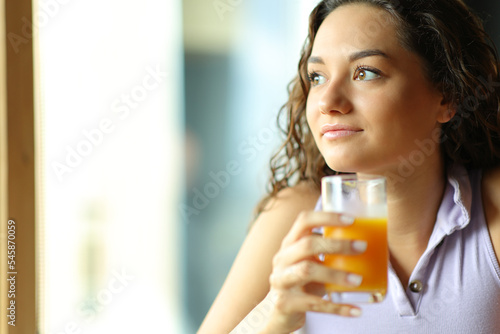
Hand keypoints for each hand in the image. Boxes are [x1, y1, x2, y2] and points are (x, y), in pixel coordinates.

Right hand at [262, 211, 365, 333]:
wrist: (278, 312)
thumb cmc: (302, 283)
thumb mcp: (311, 263)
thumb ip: (327, 252)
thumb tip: (365, 242)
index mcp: (290, 243)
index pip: (304, 221)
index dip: (326, 217)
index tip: (351, 220)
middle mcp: (282, 258)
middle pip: (307, 245)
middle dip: (336, 244)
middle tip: (362, 247)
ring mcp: (281, 280)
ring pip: (307, 271)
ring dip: (335, 274)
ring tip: (358, 280)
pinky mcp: (285, 303)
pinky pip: (314, 304)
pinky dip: (337, 307)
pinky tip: (356, 310)